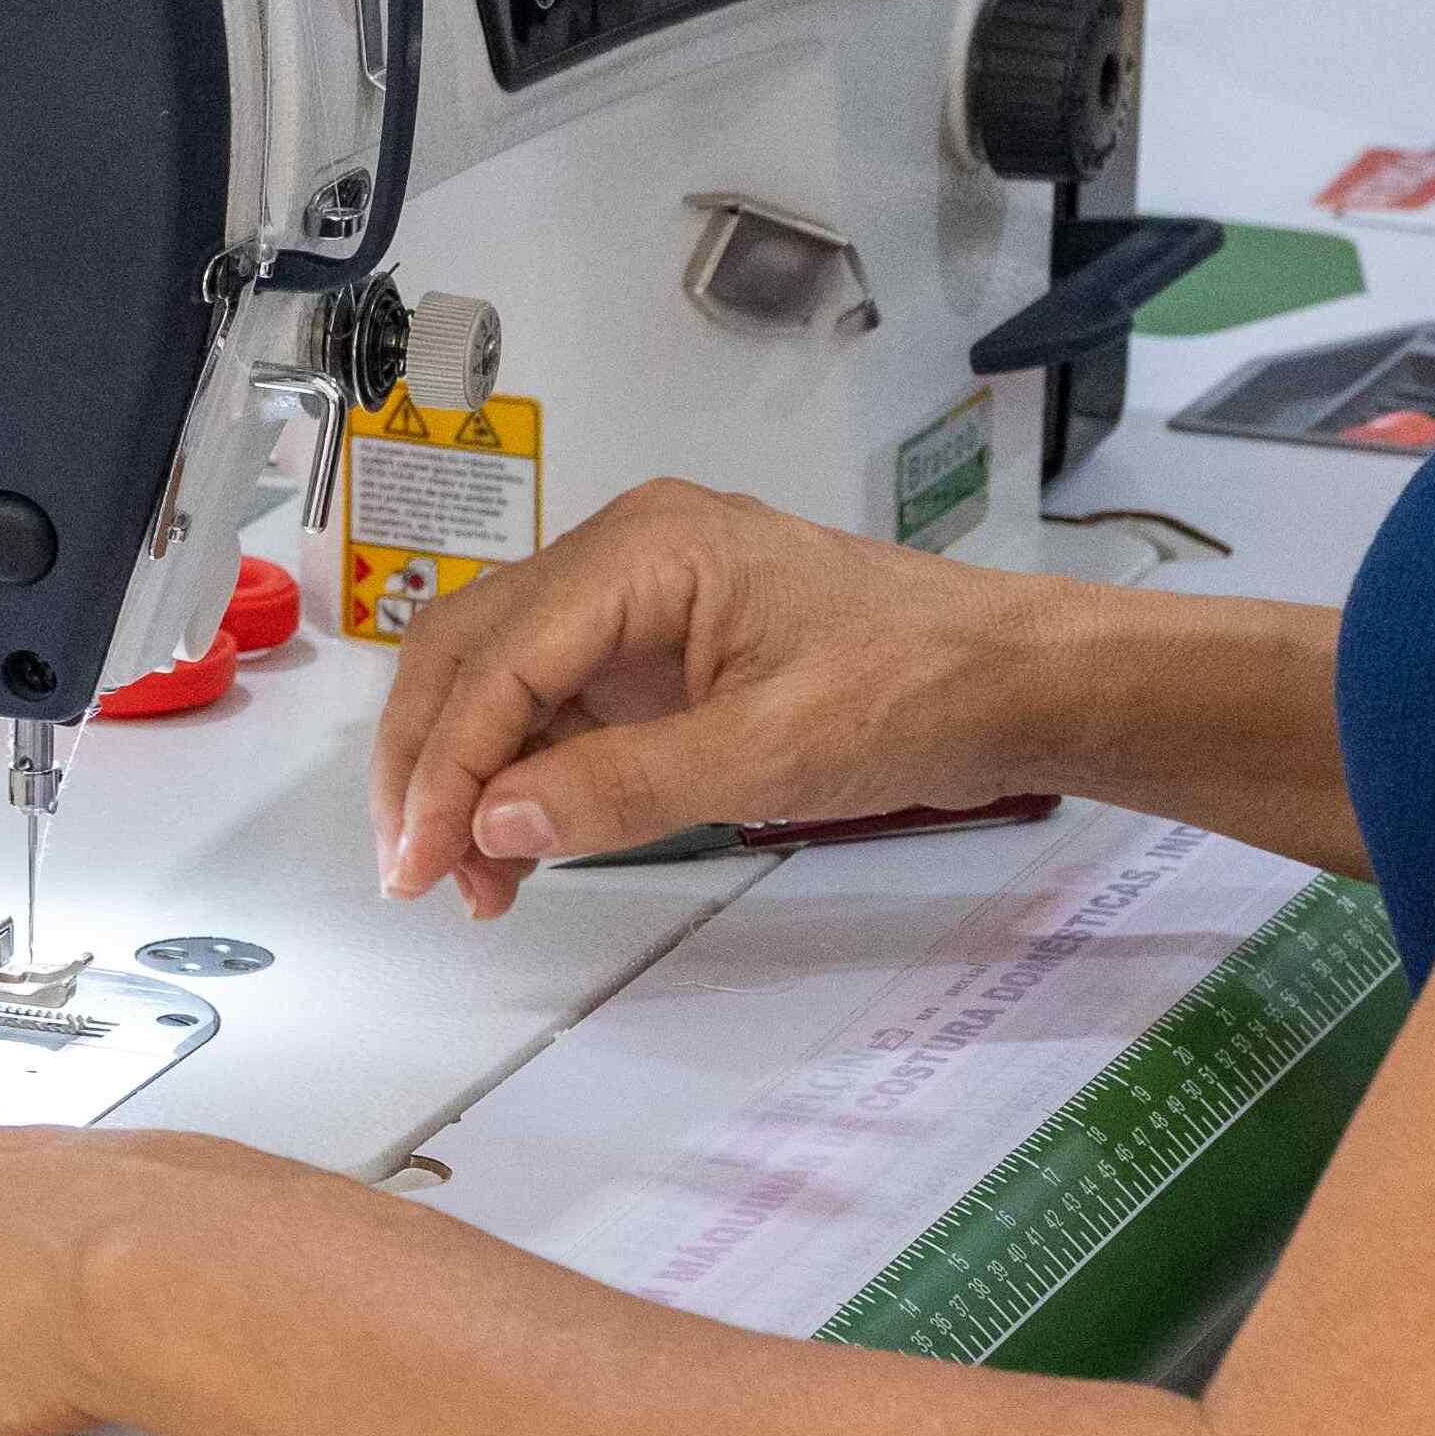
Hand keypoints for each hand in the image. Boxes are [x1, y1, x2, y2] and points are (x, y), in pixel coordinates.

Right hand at [373, 478, 1064, 919]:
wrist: (1014, 679)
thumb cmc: (914, 693)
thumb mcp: (772, 752)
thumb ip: (625, 787)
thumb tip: (491, 823)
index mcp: (644, 549)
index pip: (499, 656)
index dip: (444, 766)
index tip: (420, 867)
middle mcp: (622, 553)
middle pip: (472, 650)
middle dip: (431, 765)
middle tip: (421, 879)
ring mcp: (638, 597)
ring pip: (503, 676)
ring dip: (470, 776)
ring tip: (478, 886)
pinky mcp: (660, 645)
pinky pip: (558, 700)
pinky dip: (526, 773)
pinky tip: (524, 846)